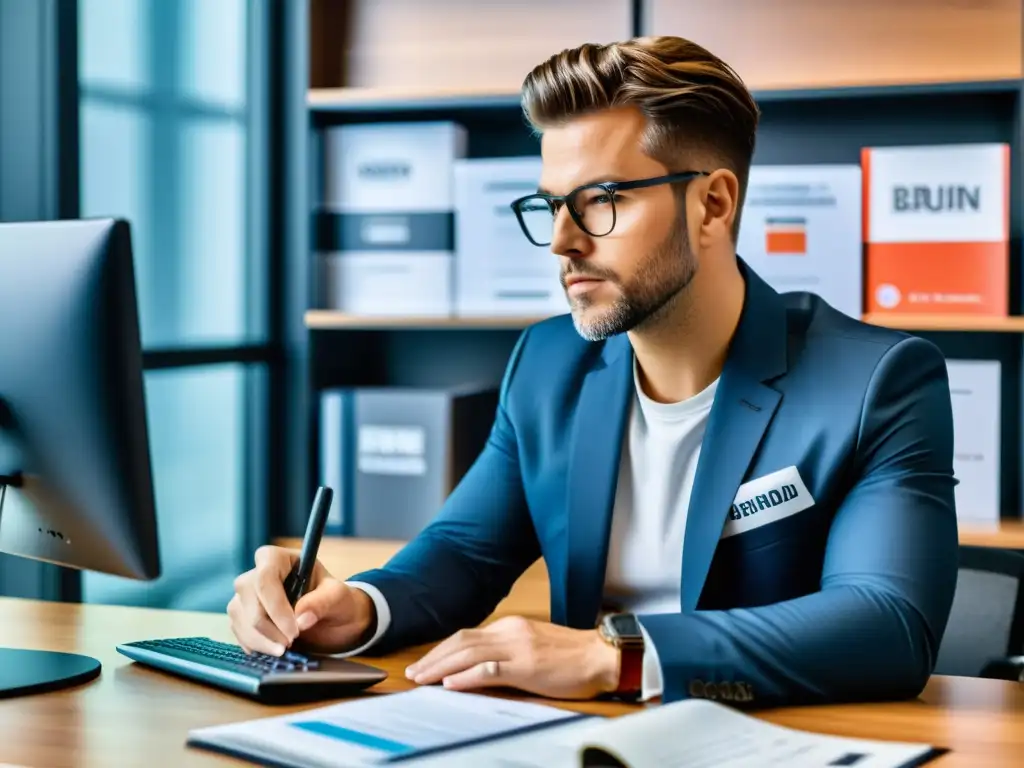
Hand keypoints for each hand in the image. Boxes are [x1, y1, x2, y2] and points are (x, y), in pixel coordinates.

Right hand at [227, 545, 375, 655]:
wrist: (329, 619)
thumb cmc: (333, 600)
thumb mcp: (337, 596)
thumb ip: (322, 602)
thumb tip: (301, 618)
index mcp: (277, 558)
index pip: (265, 578)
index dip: (276, 606)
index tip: (294, 630)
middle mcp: (254, 574)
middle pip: (250, 601)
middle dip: (270, 629)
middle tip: (292, 642)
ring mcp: (243, 596)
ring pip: (241, 620)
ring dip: (263, 641)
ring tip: (286, 649)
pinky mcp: (240, 617)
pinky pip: (239, 633)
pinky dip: (256, 646)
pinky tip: (274, 649)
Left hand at [404, 616, 619, 699]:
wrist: (602, 656)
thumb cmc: (572, 656)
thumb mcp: (533, 646)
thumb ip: (508, 650)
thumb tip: (479, 666)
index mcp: (511, 626)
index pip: (466, 635)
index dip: (442, 650)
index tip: (425, 663)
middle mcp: (510, 632)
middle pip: (461, 642)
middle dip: (433, 658)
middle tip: (413, 673)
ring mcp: (518, 648)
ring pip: (469, 654)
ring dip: (441, 667)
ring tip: (422, 679)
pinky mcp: (527, 667)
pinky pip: (490, 670)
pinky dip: (467, 677)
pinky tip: (451, 684)